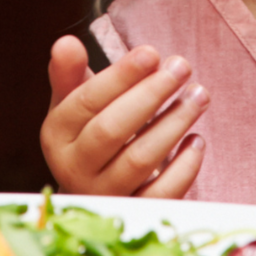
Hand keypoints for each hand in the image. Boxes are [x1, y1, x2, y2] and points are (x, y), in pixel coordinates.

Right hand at [41, 36, 208, 196]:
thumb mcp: (72, 103)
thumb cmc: (88, 134)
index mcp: (56, 135)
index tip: (152, 52)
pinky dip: (184, 167)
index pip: (86, 102)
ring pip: (140, 160)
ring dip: (173, 123)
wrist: (93, 191)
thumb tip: (66, 42)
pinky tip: (197, 140)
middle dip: (150, 95)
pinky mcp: (136, 213)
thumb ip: (69, 73)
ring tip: (198, 94)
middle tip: (182, 66)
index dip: (120, 76)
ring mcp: (105, 195)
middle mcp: (75, 168)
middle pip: (112, 130)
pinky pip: (162, 193)